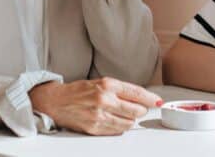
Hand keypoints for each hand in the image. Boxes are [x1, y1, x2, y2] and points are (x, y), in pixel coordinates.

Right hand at [29, 77, 161, 135]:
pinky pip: (117, 131)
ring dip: (130, 120)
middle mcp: (104, 99)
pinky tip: (113, 120)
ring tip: (121, 114)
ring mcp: (99, 115)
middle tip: (138, 109)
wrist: (56, 102)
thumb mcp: (101, 83)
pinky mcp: (94, 128)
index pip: (137, 93)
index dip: (150, 99)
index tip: (158, 102)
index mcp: (107, 84)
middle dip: (140, 111)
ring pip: (129, 123)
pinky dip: (119, 127)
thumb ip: (120, 90)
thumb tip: (141, 99)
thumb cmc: (79, 91)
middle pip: (136, 110)